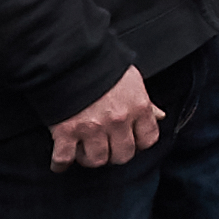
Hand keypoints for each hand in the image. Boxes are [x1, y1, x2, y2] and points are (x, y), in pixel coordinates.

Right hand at [46, 65, 163, 168]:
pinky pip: (64, 158)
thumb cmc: (100, 63)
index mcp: (137, 106)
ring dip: (89, 158)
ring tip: (84, 151)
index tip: (130, 142)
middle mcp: (118, 120)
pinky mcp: (66, 131)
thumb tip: (158, 116)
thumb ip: (145, 101)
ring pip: (96, 160)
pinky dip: (60, 164)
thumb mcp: (131, 79)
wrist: (68, 54)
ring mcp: (92, 127)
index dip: (138, 143)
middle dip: (114, 154)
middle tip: (106, 147)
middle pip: (122, 155)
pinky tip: (59, 164)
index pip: (148, 139)